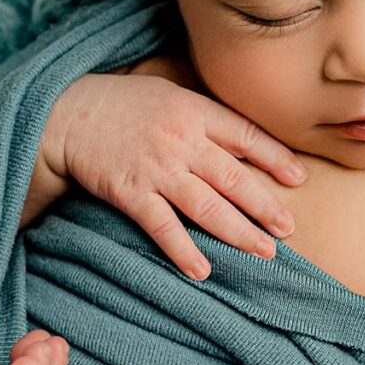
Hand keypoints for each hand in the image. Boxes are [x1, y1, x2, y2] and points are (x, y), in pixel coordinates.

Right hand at [43, 72, 304, 279]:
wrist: (66, 113)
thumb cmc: (123, 104)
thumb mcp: (170, 95)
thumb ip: (206, 118)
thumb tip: (247, 143)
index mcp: (194, 112)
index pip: (246, 136)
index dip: (275, 158)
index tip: (298, 179)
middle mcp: (181, 141)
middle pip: (234, 178)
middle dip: (265, 206)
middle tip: (289, 229)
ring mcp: (156, 169)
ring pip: (207, 206)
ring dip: (238, 232)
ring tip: (265, 252)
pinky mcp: (130, 192)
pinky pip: (162, 226)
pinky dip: (183, 250)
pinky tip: (203, 270)